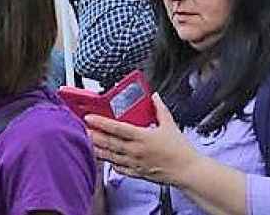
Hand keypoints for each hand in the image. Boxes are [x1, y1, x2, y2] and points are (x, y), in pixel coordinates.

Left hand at [85, 93, 202, 185]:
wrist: (187, 171)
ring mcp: (134, 163)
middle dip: (93, 135)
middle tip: (82, 129)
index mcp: (142, 137)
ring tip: (87, 142)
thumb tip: (154, 97)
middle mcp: (135, 151)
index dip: (101, 122)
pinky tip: (102, 158)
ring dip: (97, 148)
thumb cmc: (180, 150)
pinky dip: (109, 162)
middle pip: (109, 142)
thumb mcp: (170, 125)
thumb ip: (160, 109)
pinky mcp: (136, 173)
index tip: (89, 117)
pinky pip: (118, 168)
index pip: (117, 128)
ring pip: (110, 156)